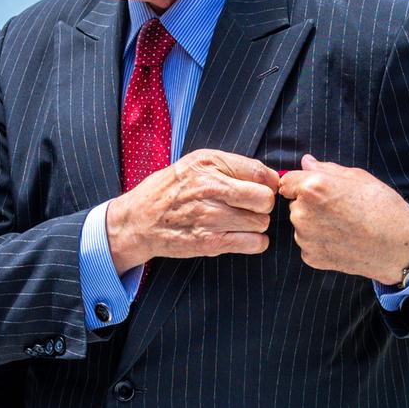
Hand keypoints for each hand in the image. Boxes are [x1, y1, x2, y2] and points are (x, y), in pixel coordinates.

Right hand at [105, 149, 280, 273]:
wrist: (138, 220)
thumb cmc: (169, 190)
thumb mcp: (195, 163)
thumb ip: (229, 166)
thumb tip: (269, 177)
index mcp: (209, 164)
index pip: (260, 172)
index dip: (269, 183)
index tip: (263, 188)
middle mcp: (210, 187)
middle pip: (264, 198)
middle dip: (262, 204)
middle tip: (250, 207)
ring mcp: (210, 216)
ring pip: (261, 222)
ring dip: (256, 224)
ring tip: (240, 222)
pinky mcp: (209, 242)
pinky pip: (253, 243)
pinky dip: (255, 243)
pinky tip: (242, 237)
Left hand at [279, 154, 408, 283]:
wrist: (398, 246)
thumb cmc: (383, 207)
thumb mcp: (358, 178)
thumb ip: (326, 169)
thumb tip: (306, 162)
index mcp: (313, 188)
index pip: (286, 182)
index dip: (301, 184)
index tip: (316, 189)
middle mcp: (302, 213)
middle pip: (295, 204)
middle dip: (310, 204)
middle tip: (339, 209)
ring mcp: (305, 237)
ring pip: (301, 224)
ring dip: (314, 224)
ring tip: (344, 226)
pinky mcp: (310, 257)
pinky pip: (309, 244)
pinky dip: (320, 242)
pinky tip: (342, 241)